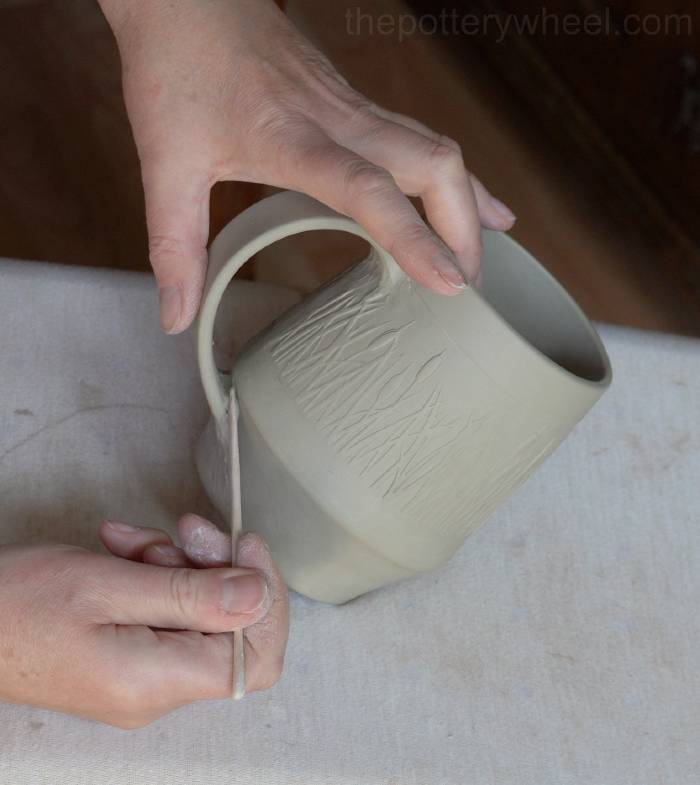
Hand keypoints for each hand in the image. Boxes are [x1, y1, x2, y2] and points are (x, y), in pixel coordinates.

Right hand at [0, 515, 287, 727]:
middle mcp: (157, 688)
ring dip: (176, 562)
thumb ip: (189, 595)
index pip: (256, 657)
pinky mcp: (128, 654)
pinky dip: (152, 570)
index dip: (265, 598)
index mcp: (157, 681)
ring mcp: (142, 673)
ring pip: (194, 608)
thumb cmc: (16, 606)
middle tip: (188, 529)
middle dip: (214, 565)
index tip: (246, 546)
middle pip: (227, 625)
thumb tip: (259, 597)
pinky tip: (122, 547)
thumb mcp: (106, 586)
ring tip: (134, 541)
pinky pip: (164, 608)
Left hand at [99, 0, 515, 332]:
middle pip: (433, 165)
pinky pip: (422, 139)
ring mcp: (354, 107)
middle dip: (462, 229)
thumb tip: (173, 319)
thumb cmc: (177, 71)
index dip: (414, 237)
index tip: (450, 284)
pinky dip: (453, 177)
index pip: (368, 190)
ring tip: (483, 255)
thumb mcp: (164, 164)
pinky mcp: (357, 103)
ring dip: (467, 202)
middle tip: (467, 288)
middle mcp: (339, 120)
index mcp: (293, 137)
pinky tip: (471, 200)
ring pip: (437, 149)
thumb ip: (174, 245)